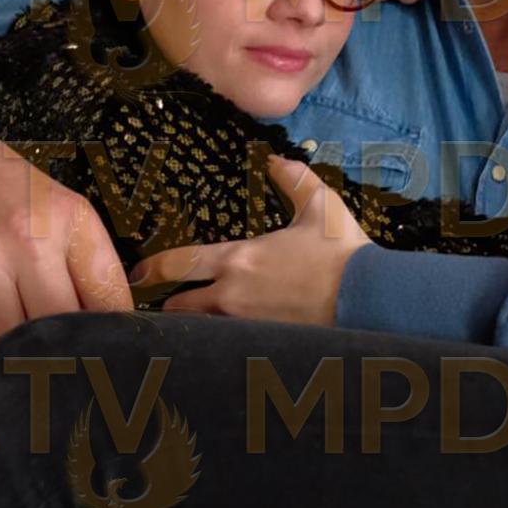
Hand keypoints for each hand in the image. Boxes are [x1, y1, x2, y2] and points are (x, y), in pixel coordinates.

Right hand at [0, 107, 131, 376]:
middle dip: (62, 356)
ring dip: (13, 364)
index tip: (109, 359)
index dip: (112, 338)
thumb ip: (87, 263)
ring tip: (19, 370)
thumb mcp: (63, 210)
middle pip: (58, 327)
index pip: (108, 298)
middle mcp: (27, 240)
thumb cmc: (6, 192)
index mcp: (70, 222)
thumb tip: (111, 330)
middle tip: (63, 377)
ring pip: (7, 343)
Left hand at [130, 156, 370, 325]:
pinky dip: (219, 346)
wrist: (368, 298)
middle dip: (171, 305)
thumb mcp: (320, 206)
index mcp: (238, 259)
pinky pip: (227, 348)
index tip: (139, 273)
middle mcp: (231, 296)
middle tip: (169, 303)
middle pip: (179, 307)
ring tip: (191, 328)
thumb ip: (293, 178)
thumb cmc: (342, 252)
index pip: (178, 265)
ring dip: (194, 327)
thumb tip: (274, 159)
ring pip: (200, 331)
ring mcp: (245, 327)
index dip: (151, 269)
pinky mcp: (261, 348)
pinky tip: (223, 348)